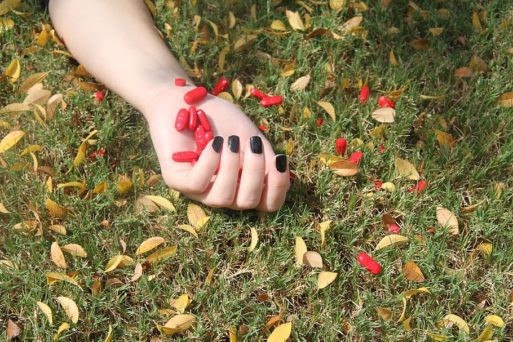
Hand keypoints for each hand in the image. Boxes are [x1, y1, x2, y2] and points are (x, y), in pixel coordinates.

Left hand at [143, 85, 289, 211]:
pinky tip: (214, 143)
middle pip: (248, 202)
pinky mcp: (176, 180)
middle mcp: (223, 192)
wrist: (183, 100)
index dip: (279, 187)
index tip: (279, 159)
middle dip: (255, 173)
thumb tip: (279, 172)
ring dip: (231, 168)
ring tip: (230, 142)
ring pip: (222, 198)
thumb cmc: (219, 119)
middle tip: (252, 144)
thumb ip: (264, 157)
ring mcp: (199, 190)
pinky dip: (210, 162)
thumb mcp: (249, 135)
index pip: (268, 204)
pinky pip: (197, 184)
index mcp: (243, 185)